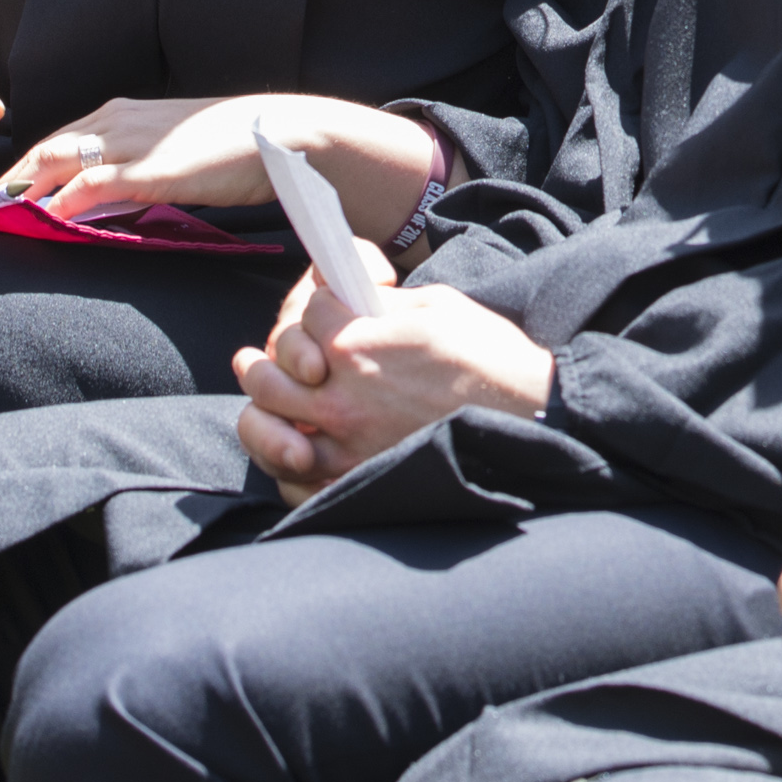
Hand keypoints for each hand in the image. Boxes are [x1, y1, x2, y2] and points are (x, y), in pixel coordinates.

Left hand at [20, 92, 440, 240]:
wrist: (280, 135)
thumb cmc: (234, 146)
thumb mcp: (172, 152)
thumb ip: (134, 171)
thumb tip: (102, 203)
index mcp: (122, 115)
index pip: (55, 142)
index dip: (20, 171)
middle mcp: (117, 121)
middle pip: (42, 150)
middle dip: (4, 182)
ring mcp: (132, 142)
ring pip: (55, 162)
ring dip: (19, 192)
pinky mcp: (150, 169)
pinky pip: (90, 185)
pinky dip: (60, 202)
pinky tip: (43, 220)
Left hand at [231, 268, 552, 498]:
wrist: (530, 417)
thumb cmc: (490, 358)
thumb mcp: (436, 306)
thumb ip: (381, 304)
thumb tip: (352, 300)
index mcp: (358, 343)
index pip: (308, 314)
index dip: (317, 305)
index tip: (328, 308)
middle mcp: (341, 395)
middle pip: (269, 374)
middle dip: (264, 359)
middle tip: (252, 359)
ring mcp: (345, 444)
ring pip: (269, 425)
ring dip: (259, 408)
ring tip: (257, 394)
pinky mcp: (356, 480)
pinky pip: (293, 478)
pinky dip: (284, 464)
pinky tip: (289, 448)